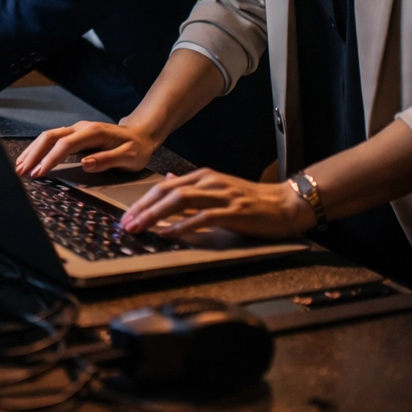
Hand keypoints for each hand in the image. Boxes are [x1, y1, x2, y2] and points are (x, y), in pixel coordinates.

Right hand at [14, 121, 157, 177]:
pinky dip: (38, 150)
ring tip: (20, 167)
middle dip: (33, 154)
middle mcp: (81, 128)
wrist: (141, 135)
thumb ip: (108, 160)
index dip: (50, 159)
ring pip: (47, 137)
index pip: (65, 145)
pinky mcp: (74, 135)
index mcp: (93, 133)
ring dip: (32, 151)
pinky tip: (31, 159)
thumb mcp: (129, 157)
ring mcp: (76, 130)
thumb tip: (86, 164)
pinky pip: (52, 140)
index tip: (39, 173)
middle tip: (21, 171)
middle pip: (50, 137)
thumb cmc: (136, 148)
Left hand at [120, 168, 314, 238]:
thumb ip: (192, 188)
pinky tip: (169, 234)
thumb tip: (167, 182)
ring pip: (180, 201)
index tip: (126, 216)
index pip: (164, 186)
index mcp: (203, 177)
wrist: (286, 203)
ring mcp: (221, 195)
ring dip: (156, 215)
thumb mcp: (218, 189)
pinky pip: (203, 217)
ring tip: (140, 228)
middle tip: (126, 224)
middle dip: (143, 208)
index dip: (143, 201)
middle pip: (167, 192)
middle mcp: (209, 182)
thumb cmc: (252, 200)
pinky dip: (183, 225)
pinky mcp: (234, 211)